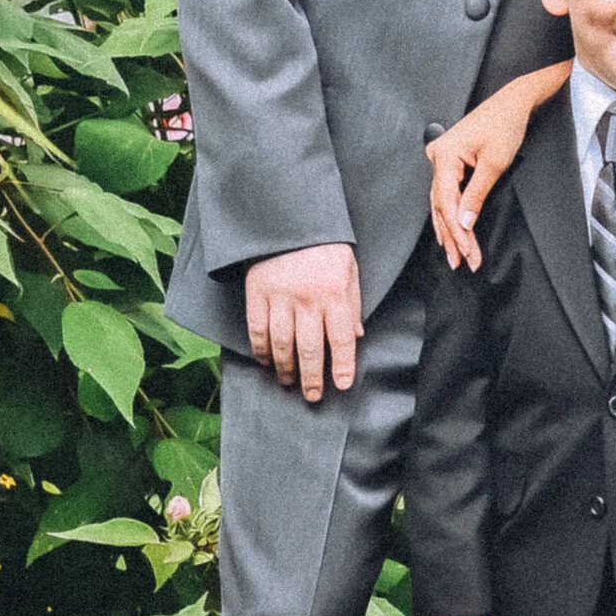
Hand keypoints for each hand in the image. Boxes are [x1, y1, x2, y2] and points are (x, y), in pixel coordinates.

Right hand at [244, 242, 363, 401]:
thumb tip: (357, 337)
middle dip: (312, 377)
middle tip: (313, 396)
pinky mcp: (257, 293)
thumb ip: (353, 305)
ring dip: (286, 369)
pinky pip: (258, 329)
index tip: (342, 385)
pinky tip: (267, 361)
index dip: (343, 365)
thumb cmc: (326, 247)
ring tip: (289, 382)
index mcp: (334, 293)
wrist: (292, 219)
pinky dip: (262, 350)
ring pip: (282, 344)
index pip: (342, 339)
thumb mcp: (349, 271)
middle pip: (310, 348)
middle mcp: (307, 299)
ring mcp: (280, 297)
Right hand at [427, 67, 558, 271]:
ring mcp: (441, 158)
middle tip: (460, 262)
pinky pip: (446, 192)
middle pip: (441, 205)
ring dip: (449, 229)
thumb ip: (476, 195)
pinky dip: (450, 213)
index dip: (457, 231)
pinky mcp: (449, 160)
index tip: (467, 252)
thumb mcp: (494, 163)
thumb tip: (465, 222)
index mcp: (445, 156)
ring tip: (454, 255)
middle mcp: (438, 157)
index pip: (447, 203)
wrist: (512, 103)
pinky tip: (449, 231)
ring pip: (442, 201)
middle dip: (452, 236)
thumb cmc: (505, 125)